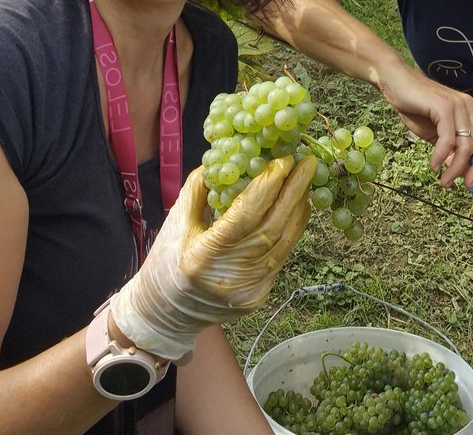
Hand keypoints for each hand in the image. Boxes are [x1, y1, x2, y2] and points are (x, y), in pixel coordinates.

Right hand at [109, 154, 315, 360]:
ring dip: (297, 208)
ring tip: (305, 180)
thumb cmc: (166, 264)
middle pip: (272, 227)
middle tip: (308, 162)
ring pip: (284, 243)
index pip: (245, 215)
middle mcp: (230, 276)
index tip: (282, 160)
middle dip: (293, 191)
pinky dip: (291, 229)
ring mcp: (248, 290)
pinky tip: (295, 208)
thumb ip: (199, 190)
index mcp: (203, 256)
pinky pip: (281, 255)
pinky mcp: (259, 296)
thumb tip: (226, 157)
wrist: (164, 316)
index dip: (267, 186)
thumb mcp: (175, 223)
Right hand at [378, 61, 472, 187]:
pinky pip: (448, 139)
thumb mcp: (435, 133)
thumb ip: (450, 149)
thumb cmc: (414, 107)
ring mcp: (457, 105)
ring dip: (456, 168)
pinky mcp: (443, 106)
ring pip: (467, 145)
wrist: (395, 81)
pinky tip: (434, 165)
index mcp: (471, 111)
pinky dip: (441, 156)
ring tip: (444, 181)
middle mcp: (469, 106)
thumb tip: (461, 172)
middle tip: (466, 185)